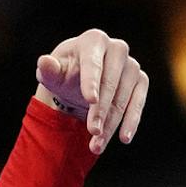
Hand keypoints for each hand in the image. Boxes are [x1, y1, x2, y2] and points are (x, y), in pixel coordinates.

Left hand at [36, 29, 148, 153]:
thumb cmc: (65, 75)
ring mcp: (131, 65)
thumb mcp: (53, 74)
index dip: (92, 81)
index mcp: (94, 40)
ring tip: (97, 145)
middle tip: (92, 132)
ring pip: (122, 98)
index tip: (90, 100)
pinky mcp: (140, 81)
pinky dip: (131, 122)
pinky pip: (138, 103)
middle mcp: (117, 48)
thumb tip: (44, 63)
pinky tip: (124, 138)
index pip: (93, 63)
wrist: (81, 83)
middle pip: (110, 83)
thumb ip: (48, 69)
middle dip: (101, 110)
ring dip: (111, 124)